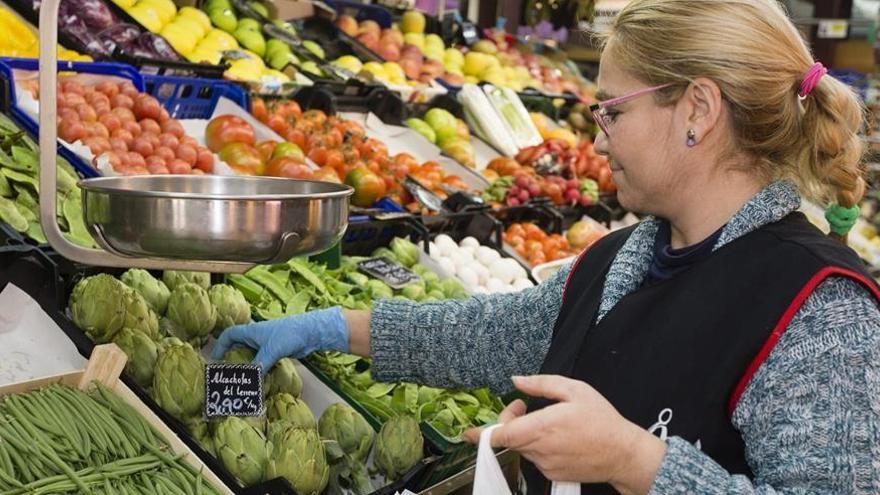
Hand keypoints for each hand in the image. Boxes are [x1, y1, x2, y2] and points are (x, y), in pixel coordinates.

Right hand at [210, 307, 348, 372]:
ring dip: (246, 366)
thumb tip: (250, 382)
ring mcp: (266, 345)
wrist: (311, 332)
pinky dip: (258, 369)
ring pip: (251, 356)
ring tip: (241, 381)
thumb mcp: (272, 350)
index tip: (216, 359)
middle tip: (227, 374)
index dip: (220, 345)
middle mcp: (256, 337)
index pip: (229, 335)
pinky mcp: (275, 352)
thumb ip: (260, 365)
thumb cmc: (290, 334)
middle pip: (238, 347)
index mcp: (251, 332)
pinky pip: (262, 361)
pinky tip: (258, 380)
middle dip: (232, 359)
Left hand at [462, 375, 665, 494]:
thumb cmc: (601, 420)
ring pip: (521, 447)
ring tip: (545, 420)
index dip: (480, 434)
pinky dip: (537, 446)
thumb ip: (541, 383)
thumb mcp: (575, 390)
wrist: (623, 454)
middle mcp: (540, 449)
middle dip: (508, 421)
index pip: (500, 435)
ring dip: (523, 433)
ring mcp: (545, 465)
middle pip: (508, 438)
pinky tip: (556, 437)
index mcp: (542, 426)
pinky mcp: (552, 474)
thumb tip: (516, 380)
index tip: (467, 432)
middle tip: (522, 406)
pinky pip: (535, 458)